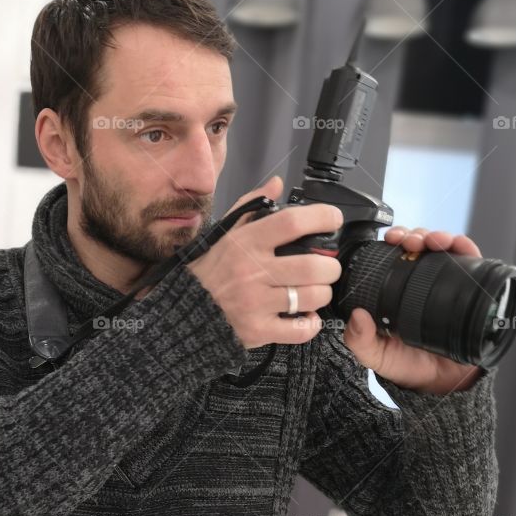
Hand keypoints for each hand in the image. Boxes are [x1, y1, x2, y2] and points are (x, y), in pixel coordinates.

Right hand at [190, 175, 343, 350]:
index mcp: (246, 243)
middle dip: (330, 267)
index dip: (321, 218)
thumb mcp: (224, 233)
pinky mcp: (257, 330)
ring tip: (316, 291)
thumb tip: (277, 184)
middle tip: (327, 268)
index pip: (292, 222)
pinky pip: (299, 331)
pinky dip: (310, 325)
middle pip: (312, 266)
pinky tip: (305, 317)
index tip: (332, 220)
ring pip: (311, 297)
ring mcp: (256, 303)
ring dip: (322, 293)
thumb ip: (251, 207)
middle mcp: (253, 272)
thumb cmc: (207, 271)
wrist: (182, 311)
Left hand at [343, 226, 484, 393]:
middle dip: (415, 235)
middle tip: (410, 241)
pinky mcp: (471, 289)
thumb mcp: (375, 355)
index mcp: (397, 291)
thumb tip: (356, 316)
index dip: (393, 242)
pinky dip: (465, 247)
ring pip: (444, 248)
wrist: (442, 384)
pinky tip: (458, 246)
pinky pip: (472, 261)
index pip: (395, 256)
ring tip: (433, 242)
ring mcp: (447, 284)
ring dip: (438, 236)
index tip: (391, 240)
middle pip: (420, 245)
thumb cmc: (407, 366)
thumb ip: (360, 340)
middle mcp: (422, 283)